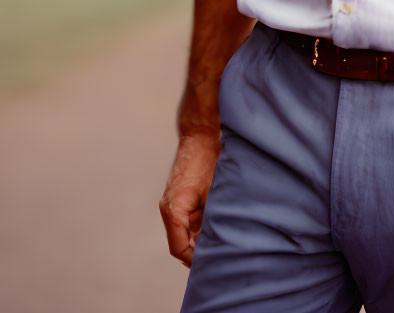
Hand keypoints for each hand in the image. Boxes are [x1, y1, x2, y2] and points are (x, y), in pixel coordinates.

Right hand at [159, 131, 220, 265]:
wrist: (202, 132)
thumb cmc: (210, 158)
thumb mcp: (216, 193)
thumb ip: (213, 220)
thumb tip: (223, 243)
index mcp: (173, 209)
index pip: (180, 249)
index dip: (196, 260)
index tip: (215, 263)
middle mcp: (169, 208)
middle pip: (181, 243)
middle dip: (200, 252)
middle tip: (222, 258)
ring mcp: (173, 202)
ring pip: (185, 233)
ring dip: (201, 239)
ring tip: (224, 244)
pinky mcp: (180, 197)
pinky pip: (188, 220)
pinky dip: (202, 226)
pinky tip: (220, 225)